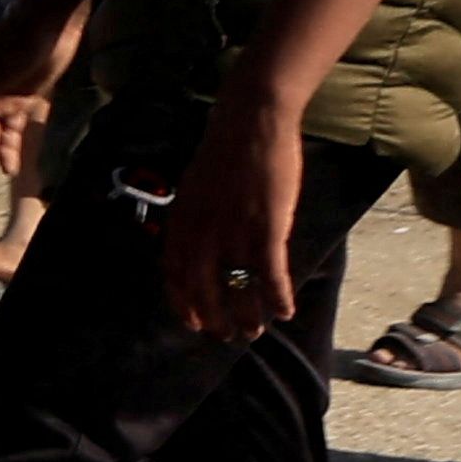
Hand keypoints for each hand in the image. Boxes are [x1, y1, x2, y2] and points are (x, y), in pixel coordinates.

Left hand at [158, 90, 306, 342]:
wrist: (249, 125)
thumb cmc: (223, 154)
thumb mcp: (193, 191)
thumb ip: (193, 222)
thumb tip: (195, 246)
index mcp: (181, 226)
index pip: (175, 278)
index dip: (184, 305)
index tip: (193, 323)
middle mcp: (202, 237)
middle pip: (204, 292)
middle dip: (216, 319)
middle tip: (228, 335)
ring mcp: (234, 235)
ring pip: (239, 290)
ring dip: (248, 316)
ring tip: (256, 331)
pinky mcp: (266, 230)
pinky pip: (271, 276)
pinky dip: (278, 297)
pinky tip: (285, 311)